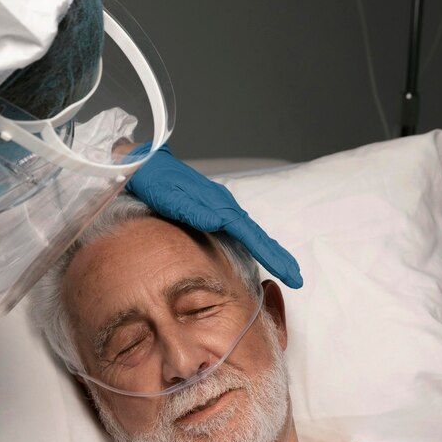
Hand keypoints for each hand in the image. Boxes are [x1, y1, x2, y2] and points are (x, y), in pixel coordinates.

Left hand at [126, 144, 302, 287]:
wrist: (143, 163)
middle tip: (297, 278)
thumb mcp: (168, 197)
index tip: (289, 272)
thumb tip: (218, 221)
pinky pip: (239, 229)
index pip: (251, 234)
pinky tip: (257, 251)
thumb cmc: (153, 181)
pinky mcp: (213, 208)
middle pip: (257, 235)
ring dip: (269, 250)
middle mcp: (224, 205)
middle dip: (279, 256)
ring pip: (251, 232)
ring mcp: (220, 206)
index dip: (271, 254)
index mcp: (218, 205)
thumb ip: (193, 210)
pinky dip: (253, 242)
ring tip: (285, 268)